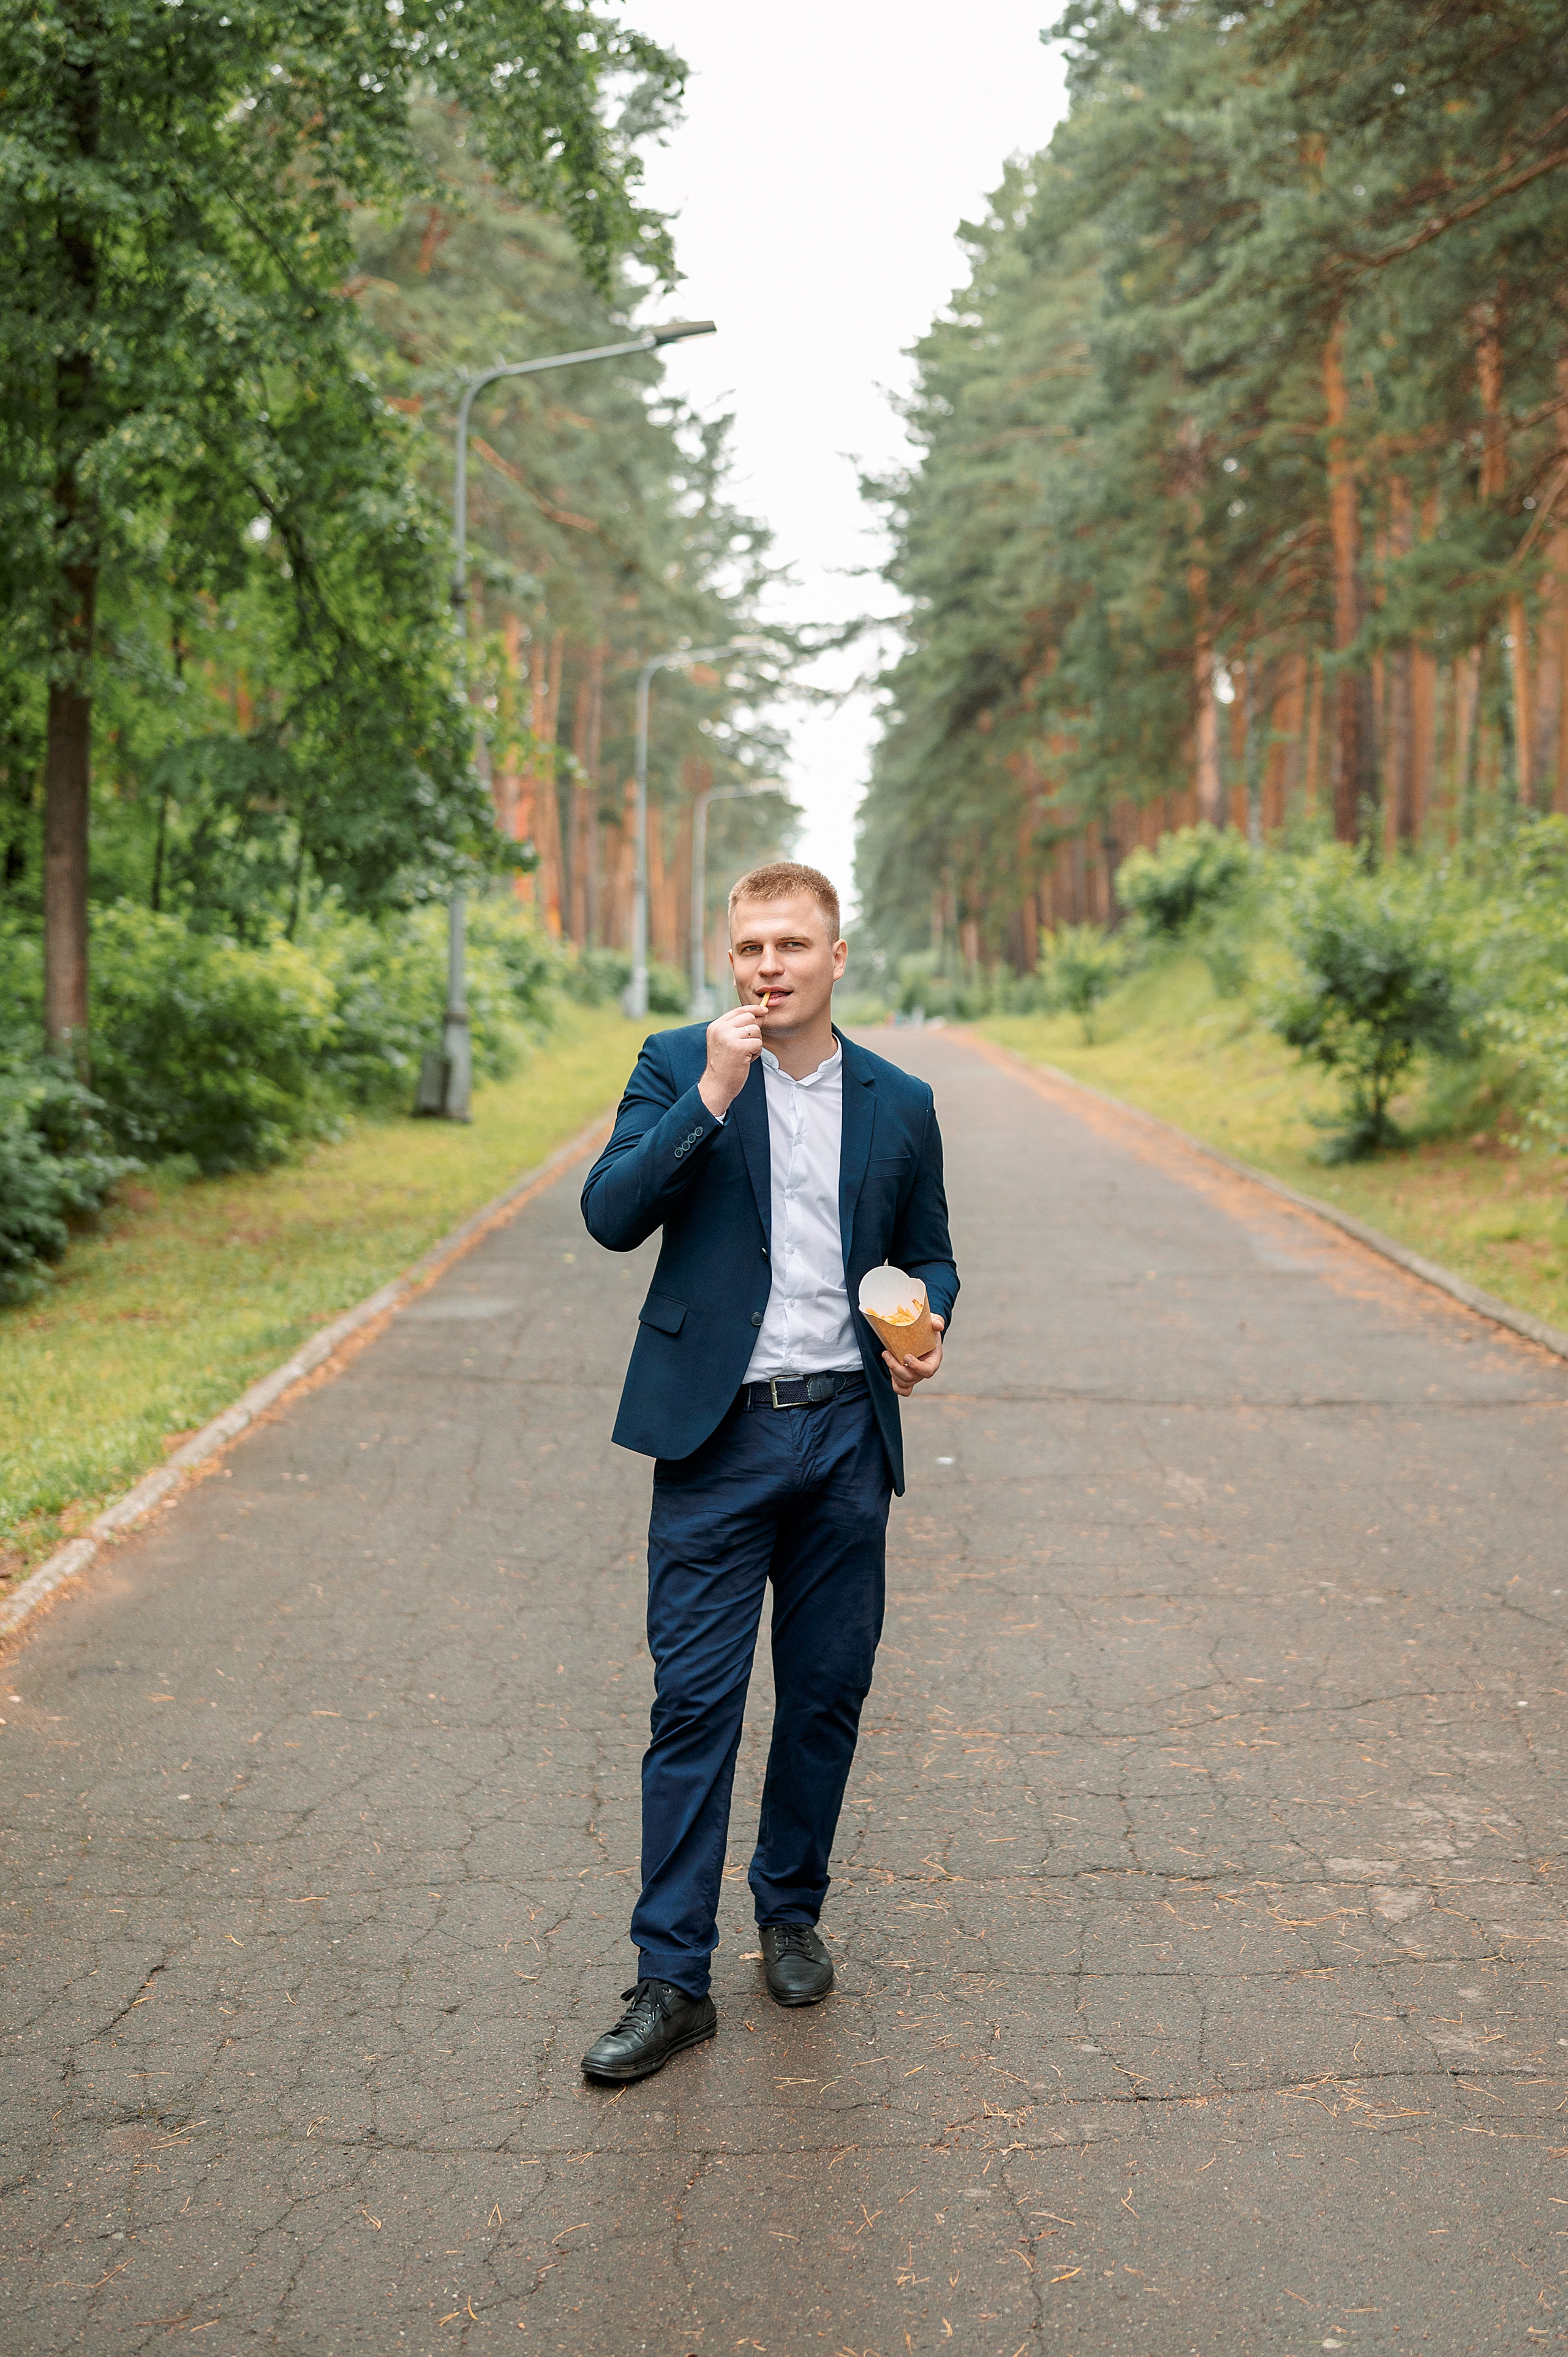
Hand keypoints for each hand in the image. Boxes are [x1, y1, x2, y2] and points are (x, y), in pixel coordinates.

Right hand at [698, 1003, 763, 1117]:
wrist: (717, 1085)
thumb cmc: (724, 1065)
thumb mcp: (725, 1041)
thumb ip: (737, 1027)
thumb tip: (760, 1014)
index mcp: (716, 1026)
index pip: (738, 1010)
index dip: (753, 1009)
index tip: (764, 1010)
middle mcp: (721, 1029)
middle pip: (749, 1017)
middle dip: (755, 1030)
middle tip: (748, 1045)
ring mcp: (729, 1037)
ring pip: (756, 1030)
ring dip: (756, 1043)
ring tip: (745, 1054)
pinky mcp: (739, 1048)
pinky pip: (758, 1043)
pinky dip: (756, 1053)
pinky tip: (747, 1060)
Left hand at [884, 1314, 943, 1397]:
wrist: (921, 1333)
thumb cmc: (928, 1328)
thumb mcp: (934, 1321)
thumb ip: (937, 1322)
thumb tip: (937, 1325)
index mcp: (934, 1359)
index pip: (928, 1370)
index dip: (916, 1366)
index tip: (906, 1356)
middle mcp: (925, 1370)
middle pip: (912, 1378)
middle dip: (897, 1368)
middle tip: (886, 1354)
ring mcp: (916, 1375)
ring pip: (904, 1383)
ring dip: (892, 1371)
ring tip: (886, 1355)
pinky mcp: (907, 1378)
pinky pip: (903, 1390)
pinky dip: (896, 1385)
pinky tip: (890, 1371)